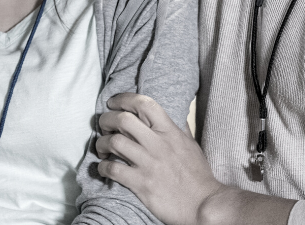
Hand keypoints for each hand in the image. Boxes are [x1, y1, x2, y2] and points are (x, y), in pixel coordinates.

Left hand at [96, 93, 222, 224]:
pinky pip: (113, 169)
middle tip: (103, 126)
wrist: (203, 205)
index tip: (113, 102)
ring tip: (101, 148)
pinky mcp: (141, 184)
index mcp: (170, 132)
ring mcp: (149, 164)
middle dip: (106, 120)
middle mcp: (158, 144)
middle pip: (123, 120)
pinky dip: (103, 167)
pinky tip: (104, 168)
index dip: (123, 99)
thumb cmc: (198, 175)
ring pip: (114, 142)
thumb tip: (173, 114)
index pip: (144, 104)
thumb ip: (178, 128)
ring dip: (101, 143)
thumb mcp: (191, 144)